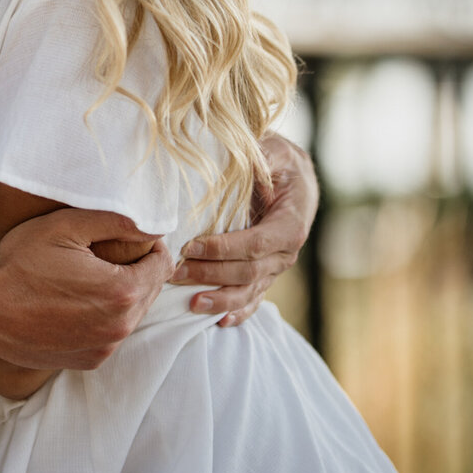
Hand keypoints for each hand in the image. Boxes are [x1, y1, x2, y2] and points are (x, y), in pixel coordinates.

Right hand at [0, 209, 173, 369]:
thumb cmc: (20, 263)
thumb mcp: (66, 227)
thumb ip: (115, 221)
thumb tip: (150, 223)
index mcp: (121, 293)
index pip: (161, 265)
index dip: (151, 245)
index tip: (133, 235)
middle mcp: (119, 327)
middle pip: (149, 291)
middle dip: (138, 269)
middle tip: (112, 251)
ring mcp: (103, 348)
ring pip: (131, 314)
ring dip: (122, 294)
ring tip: (93, 275)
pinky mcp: (87, 360)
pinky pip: (111, 334)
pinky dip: (105, 316)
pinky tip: (80, 300)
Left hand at [171, 132, 318, 325]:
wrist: (296, 179)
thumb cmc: (281, 162)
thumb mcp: (275, 151)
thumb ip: (263, 155)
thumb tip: (249, 155)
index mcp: (290, 225)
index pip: (254, 244)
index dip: (222, 249)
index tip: (189, 246)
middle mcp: (286, 253)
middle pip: (247, 272)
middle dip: (210, 274)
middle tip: (175, 273)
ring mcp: (277, 267)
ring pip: (249, 291)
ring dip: (219, 300)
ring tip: (191, 304)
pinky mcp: (267, 274)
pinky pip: (254, 299)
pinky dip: (238, 312)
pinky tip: (218, 321)